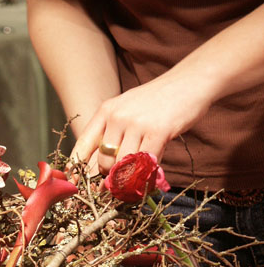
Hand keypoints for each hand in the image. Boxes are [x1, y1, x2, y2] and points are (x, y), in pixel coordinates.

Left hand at [69, 71, 210, 174]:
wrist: (190, 81)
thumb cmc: (158, 101)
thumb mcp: (127, 110)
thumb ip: (113, 134)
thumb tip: (102, 170)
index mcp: (106, 111)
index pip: (82, 145)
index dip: (76, 169)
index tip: (74, 186)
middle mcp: (117, 116)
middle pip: (103, 162)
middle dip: (110, 178)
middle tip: (121, 182)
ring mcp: (137, 123)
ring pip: (123, 166)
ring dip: (130, 179)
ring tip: (137, 180)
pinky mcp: (158, 131)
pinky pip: (146, 164)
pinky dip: (147, 175)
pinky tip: (152, 176)